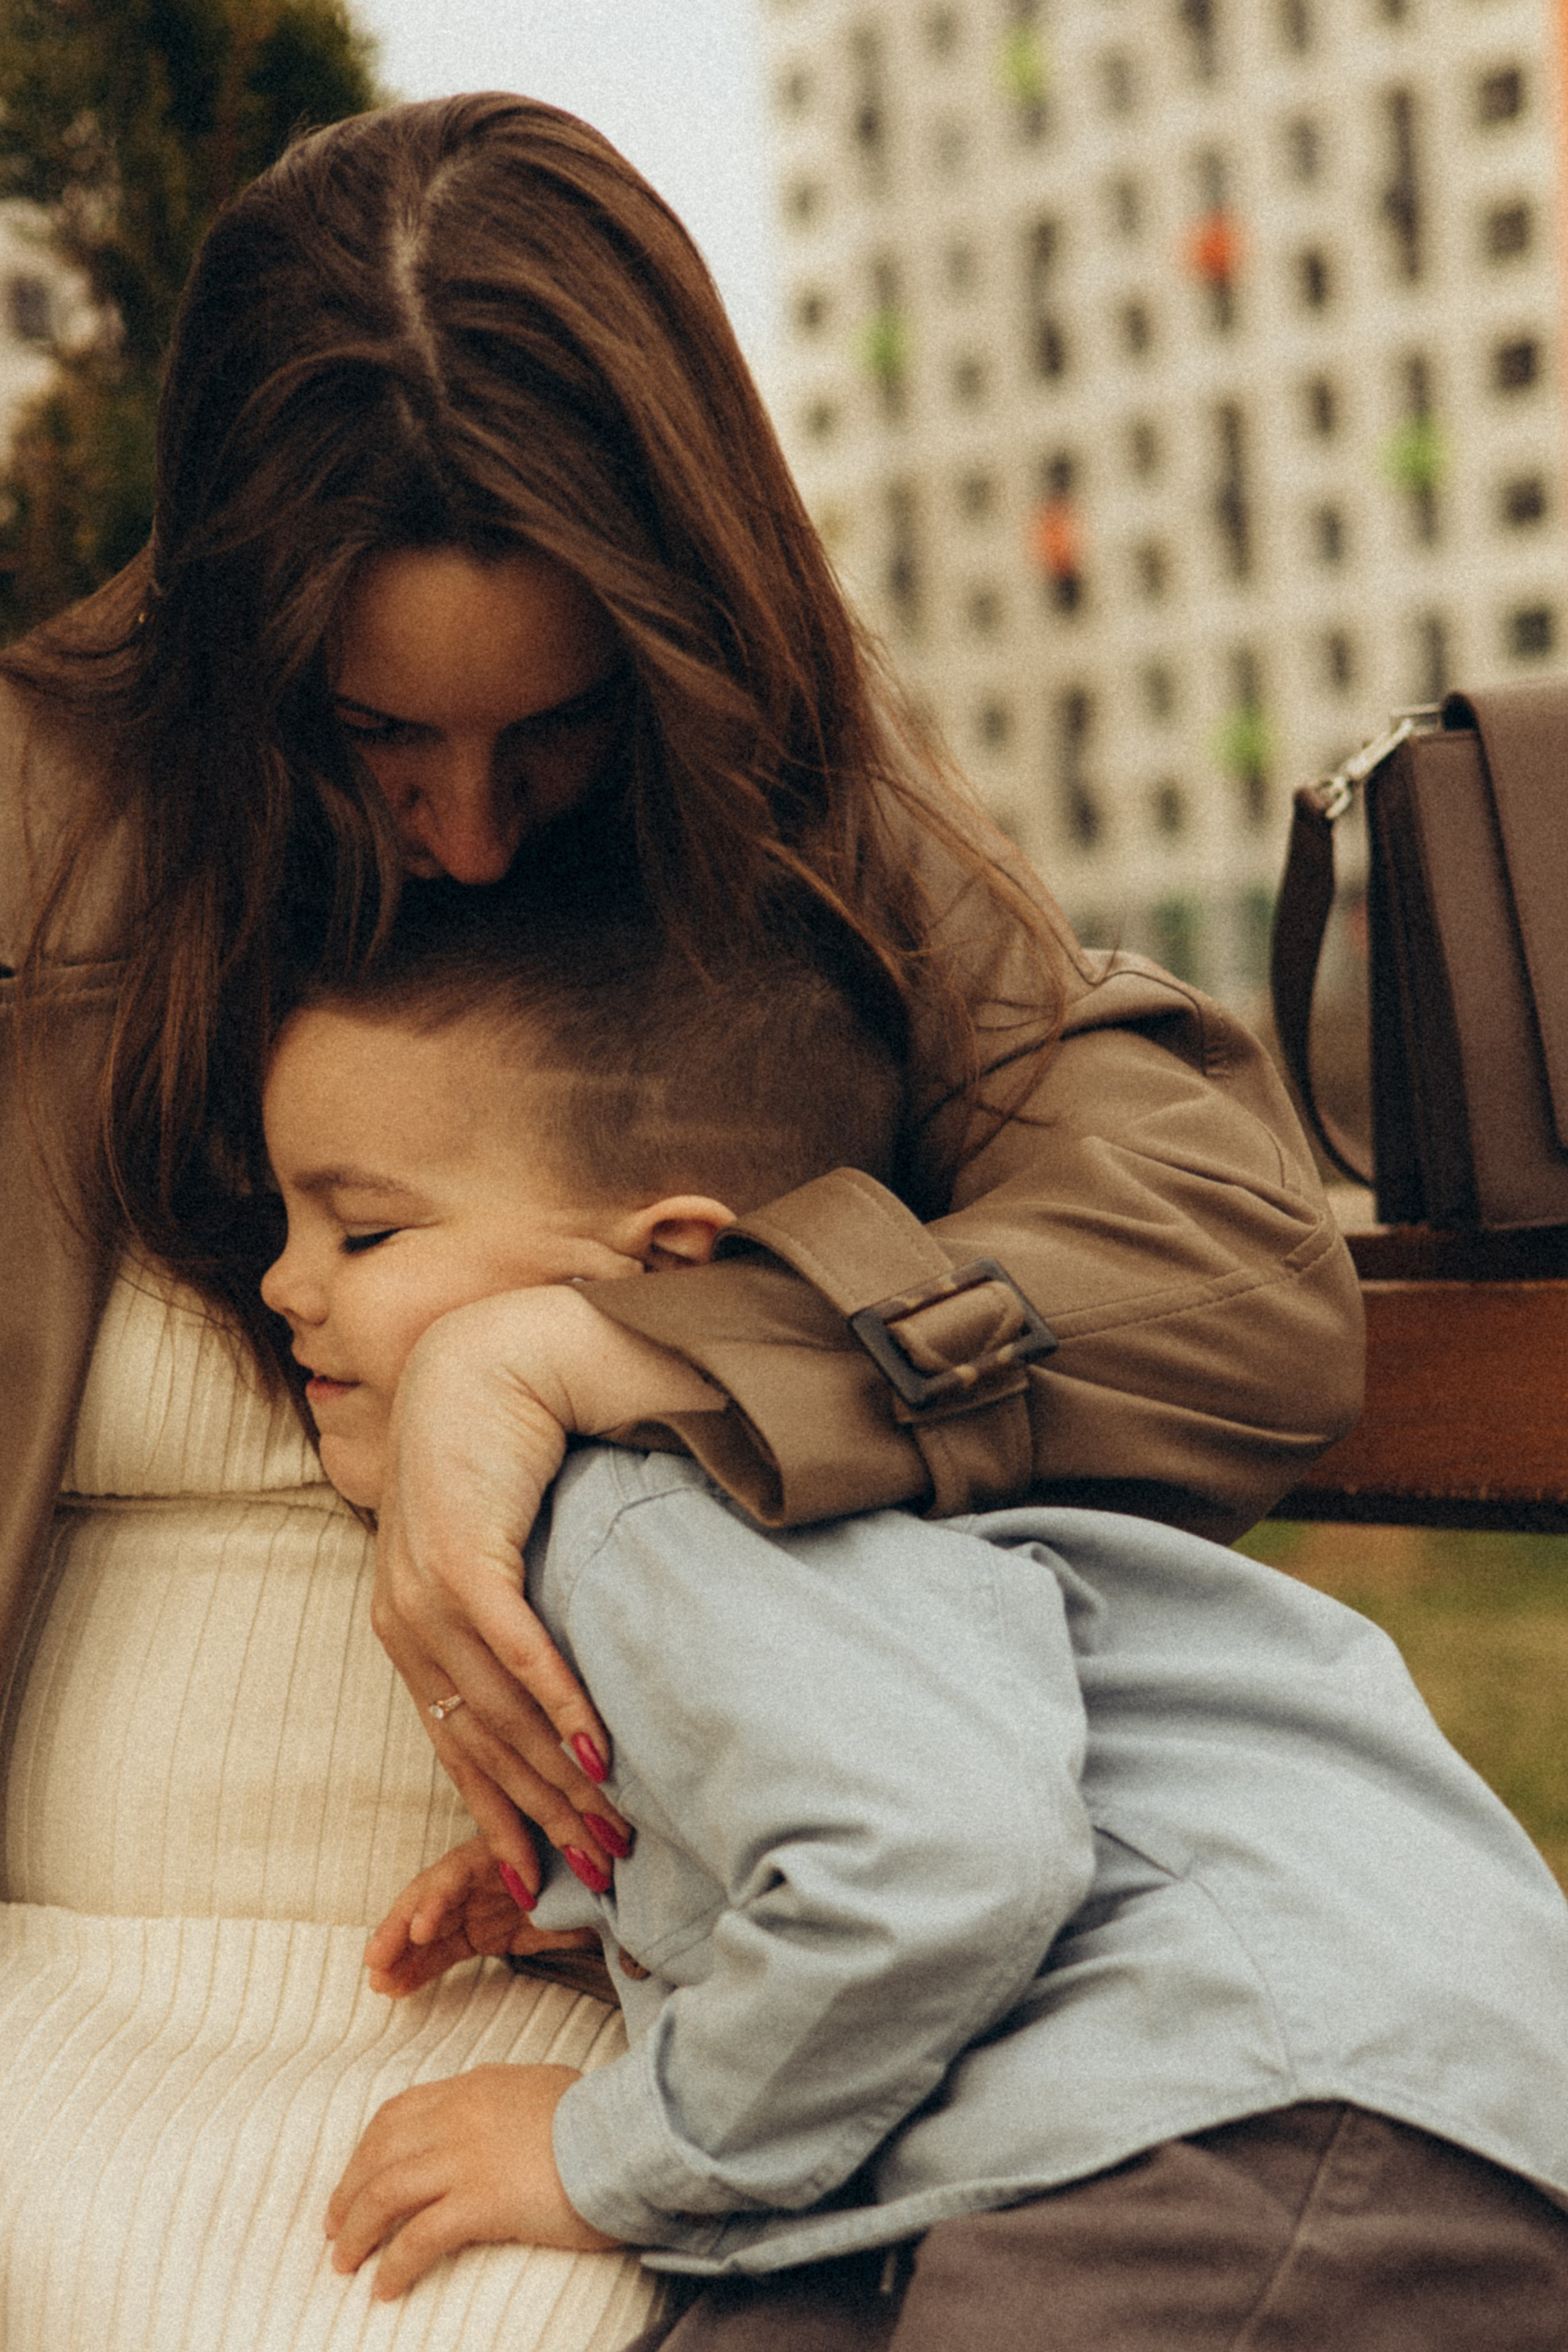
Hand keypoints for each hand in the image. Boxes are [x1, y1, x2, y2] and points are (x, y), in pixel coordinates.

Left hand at [326, 2064, 619, 2295]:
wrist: (627, 2136)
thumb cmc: (599, 2118)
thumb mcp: (543, 2088)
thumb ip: (508, 2101)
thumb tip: (498, 2116)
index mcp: (474, 2087)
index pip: (398, 2113)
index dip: (367, 2150)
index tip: (353, 2179)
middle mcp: (459, 2116)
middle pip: (380, 2153)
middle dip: (347, 2193)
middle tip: (334, 2228)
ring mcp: (467, 2158)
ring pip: (385, 2193)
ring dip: (357, 2231)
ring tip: (345, 2263)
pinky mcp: (482, 2201)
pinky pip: (418, 2237)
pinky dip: (394, 2264)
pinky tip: (385, 2287)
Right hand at [365, 1839, 602, 1998]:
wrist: (598, 1891)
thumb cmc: (587, 1883)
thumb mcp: (585, 1895)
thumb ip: (580, 1910)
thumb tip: (587, 1924)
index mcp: (502, 1855)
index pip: (459, 1871)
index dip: (437, 1899)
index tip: (421, 1929)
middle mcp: (478, 1876)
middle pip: (429, 1897)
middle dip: (399, 1927)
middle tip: (376, 1960)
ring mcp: (472, 1904)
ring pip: (427, 1926)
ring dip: (399, 1953)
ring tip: (378, 1984)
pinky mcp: (472, 1931)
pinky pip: (438, 1949)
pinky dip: (418, 1968)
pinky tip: (397, 1989)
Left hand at [373, 1285, 719, 1891]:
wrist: (491, 1357)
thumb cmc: (503, 1452)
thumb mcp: (497, 1547)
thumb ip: (513, 1614)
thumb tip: (557, 1684)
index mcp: (409, 1627)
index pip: (454, 1743)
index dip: (497, 1814)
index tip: (541, 1875)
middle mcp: (405, 1619)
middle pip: (478, 1742)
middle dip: (539, 1813)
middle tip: (598, 1867)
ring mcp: (426, 1589)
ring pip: (496, 1709)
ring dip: (559, 1773)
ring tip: (612, 1821)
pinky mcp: (462, 1553)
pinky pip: (513, 1646)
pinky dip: (555, 1699)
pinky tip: (595, 1744)